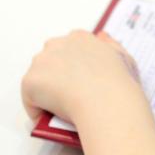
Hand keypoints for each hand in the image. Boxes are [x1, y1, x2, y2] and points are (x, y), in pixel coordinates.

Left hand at [21, 30, 139, 124]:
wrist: (107, 101)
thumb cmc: (119, 83)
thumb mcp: (124, 58)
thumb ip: (111, 46)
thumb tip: (101, 37)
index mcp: (80, 38)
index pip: (69, 49)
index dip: (74, 67)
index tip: (81, 81)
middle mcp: (57, 44)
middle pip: (49, 61)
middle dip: (56, 77)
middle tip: (70, 96)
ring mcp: (41, 62)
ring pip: (38, 80)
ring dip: (46, 92)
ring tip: (61, 108)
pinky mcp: (30, 81)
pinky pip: (30, 100)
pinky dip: (38, 110)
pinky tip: (52, 118)